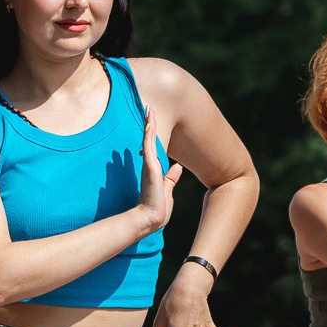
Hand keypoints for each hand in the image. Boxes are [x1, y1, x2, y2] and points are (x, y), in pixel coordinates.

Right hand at [134, 113, 184, 234]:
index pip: (153, 147)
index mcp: (154, 169)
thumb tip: (178, 167)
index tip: (153, 119)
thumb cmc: (158, 208)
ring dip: (149, 123)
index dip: (153, 133)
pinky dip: (149, 132)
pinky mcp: (150, 167)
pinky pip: (149, 145)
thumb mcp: (168, 189)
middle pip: (149, 139)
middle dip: (149, 123)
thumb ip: (171, 178)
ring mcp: (149, 165)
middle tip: (148, 107)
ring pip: (148, 139)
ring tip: (149, 107)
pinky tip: (150, 120)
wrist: (151, 219)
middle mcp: (150, 165)